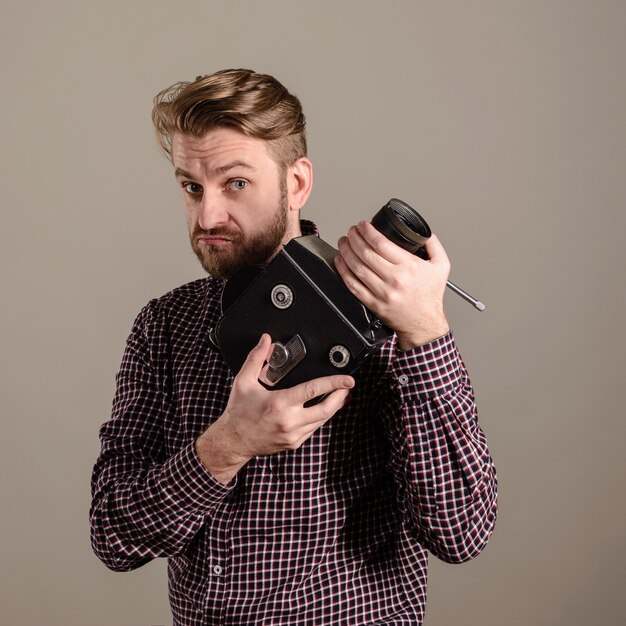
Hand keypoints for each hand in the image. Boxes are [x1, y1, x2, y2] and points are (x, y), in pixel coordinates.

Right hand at [196, 334, 353, 483]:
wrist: (233, 441)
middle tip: (348, 386)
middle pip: (326, 409)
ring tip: (339, 395)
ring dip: (334, 407)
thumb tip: (266, 340)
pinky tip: (323, 409)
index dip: (333, 383)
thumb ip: (256, 358)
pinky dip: (321, 418)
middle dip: (341, 396)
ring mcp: (293, 435)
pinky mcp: (294, 443)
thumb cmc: (239, 412)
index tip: (347, 379)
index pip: (313, 390)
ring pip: (323, 420)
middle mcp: (289, 421)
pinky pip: (314, 429)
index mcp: (279, 403)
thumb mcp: (243, 382)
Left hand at [334, 221, 450, 349]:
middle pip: (366, 253)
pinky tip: (340, 261)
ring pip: (357, 267)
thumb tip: (423, 232)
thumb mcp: (441, 266)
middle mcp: (395, 279)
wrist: (424, 325)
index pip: (381, 243)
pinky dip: (343, 271)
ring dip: (346, 252)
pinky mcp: (373, 303)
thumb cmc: (430, 297)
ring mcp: (382, 293)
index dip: (367, 231)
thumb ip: (433, 245)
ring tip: (344, 242)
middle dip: (354, 238)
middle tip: (351, 231)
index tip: (363, 225)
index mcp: (410, 267)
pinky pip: (353, 285)